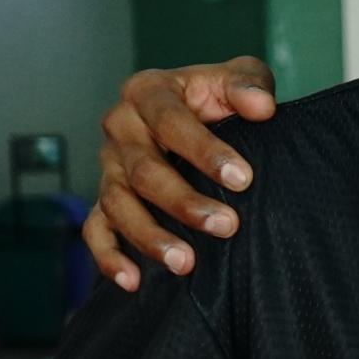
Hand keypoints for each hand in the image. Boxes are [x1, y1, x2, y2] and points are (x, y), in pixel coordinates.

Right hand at [88, 57, 276, 289]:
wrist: (200, 116)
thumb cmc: (218, 98)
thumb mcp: (238, 78)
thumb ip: (249, 85)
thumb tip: (262, 106)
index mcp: (147, 91)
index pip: (171, 122)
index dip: (206, 151)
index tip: (243, 178)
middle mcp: (120, 127)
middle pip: (144, 170)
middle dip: (185, 202)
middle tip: (227, 225)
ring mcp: (109, 166)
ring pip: (118, 204)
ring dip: (150, 236)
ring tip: (186, 263)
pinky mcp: (104, 198)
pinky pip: (96, 230)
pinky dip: (109, 257)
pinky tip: (133, 280)